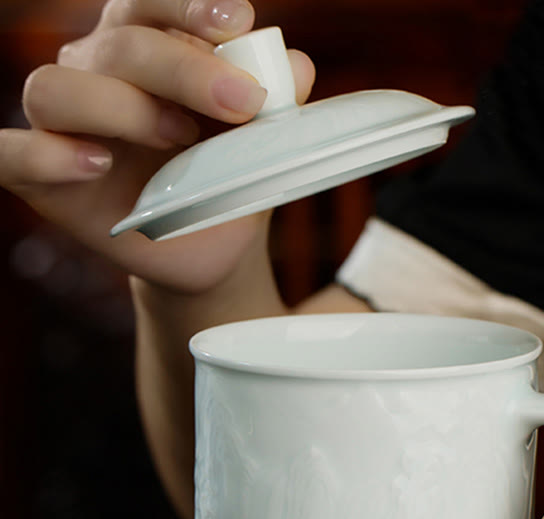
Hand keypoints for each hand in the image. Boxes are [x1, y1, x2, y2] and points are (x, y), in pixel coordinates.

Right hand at [0, 0, 314, 292]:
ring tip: (177, 139)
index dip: (189, 6)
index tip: (239, 22)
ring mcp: (64, 125)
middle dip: (185, 69)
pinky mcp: (43, 179)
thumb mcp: (263, 143)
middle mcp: (96, 73)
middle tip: (241, 103)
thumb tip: (293, 67)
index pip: (149, 4)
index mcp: (147, 48)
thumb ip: (277, 103)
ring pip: (56, 88)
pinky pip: (11, 154)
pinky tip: (93, 164)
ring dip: (121, 107)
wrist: (211, 246)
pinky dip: (41, 154)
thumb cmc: (229, 179)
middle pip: (119, 46)